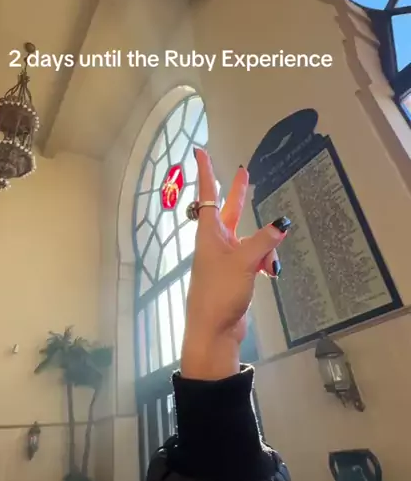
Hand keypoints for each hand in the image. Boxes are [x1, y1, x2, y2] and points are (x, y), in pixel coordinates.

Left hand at [181, 148, 289, 379]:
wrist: (214, 329)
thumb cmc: (220, 291)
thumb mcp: (244, 261)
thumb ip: (264, 241)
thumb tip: (281, 223)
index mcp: (209, 233)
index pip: (208, 194)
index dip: (207, 172)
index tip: (199, 151)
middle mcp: (216, 241)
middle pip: (230, 211)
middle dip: (239, 194)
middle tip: (244, 173)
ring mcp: (226, 258)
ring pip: (252, 239)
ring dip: (265, 246)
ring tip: (269, 266)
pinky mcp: (236, 273)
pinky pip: (256, 257)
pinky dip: (265, 261)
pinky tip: (270, 273)